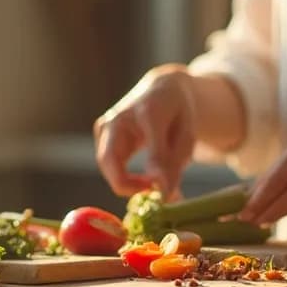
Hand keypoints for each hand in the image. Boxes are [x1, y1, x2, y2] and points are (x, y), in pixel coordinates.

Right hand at [94, 65, 197, 197]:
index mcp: (150, 111)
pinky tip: (147, 176)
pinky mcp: (101, 134)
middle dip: (131, 186)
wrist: (162, 90)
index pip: (152, 148)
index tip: (167, 197)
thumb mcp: (186, 136)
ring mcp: (105, 124)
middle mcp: (119, 117)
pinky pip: (109, 165)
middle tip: (157, 195)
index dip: (158, 177)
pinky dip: (127, 178)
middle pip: (110, 161)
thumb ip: (174, 164)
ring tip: (156, 184)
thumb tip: (164, 195)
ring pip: (108, 167)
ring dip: (130, 184)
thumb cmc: (177, 115)